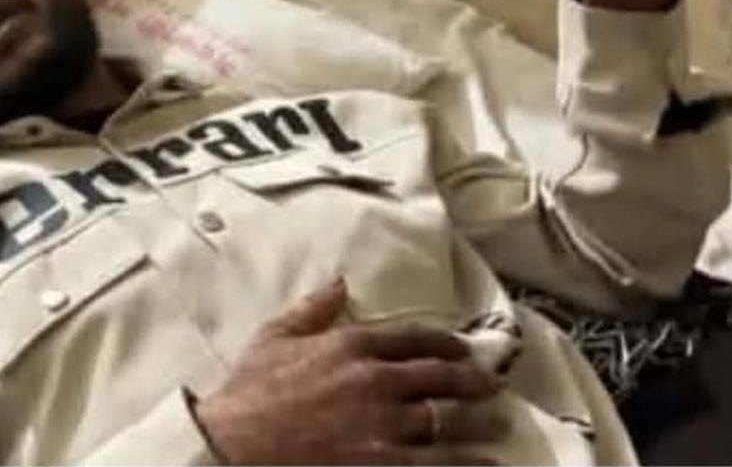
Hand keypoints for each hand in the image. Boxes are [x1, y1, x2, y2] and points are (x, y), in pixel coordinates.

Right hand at [193, 280, 506, 464]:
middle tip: (492, 384)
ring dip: (479, 421)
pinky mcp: (385, 462)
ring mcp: (384, 424)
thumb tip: (339, 282)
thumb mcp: (273, 337)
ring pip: (449, 420)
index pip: (414, 337)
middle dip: (473, 380)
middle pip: (442, 376)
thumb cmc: (249, 393)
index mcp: (351, 344)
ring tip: (496, 424)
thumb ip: (310, 309)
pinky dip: (469, 462)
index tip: (462, 348)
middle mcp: (377, 379)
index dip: (445, 342)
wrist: (235, 443)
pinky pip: (440, 462)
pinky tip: (488, 463)